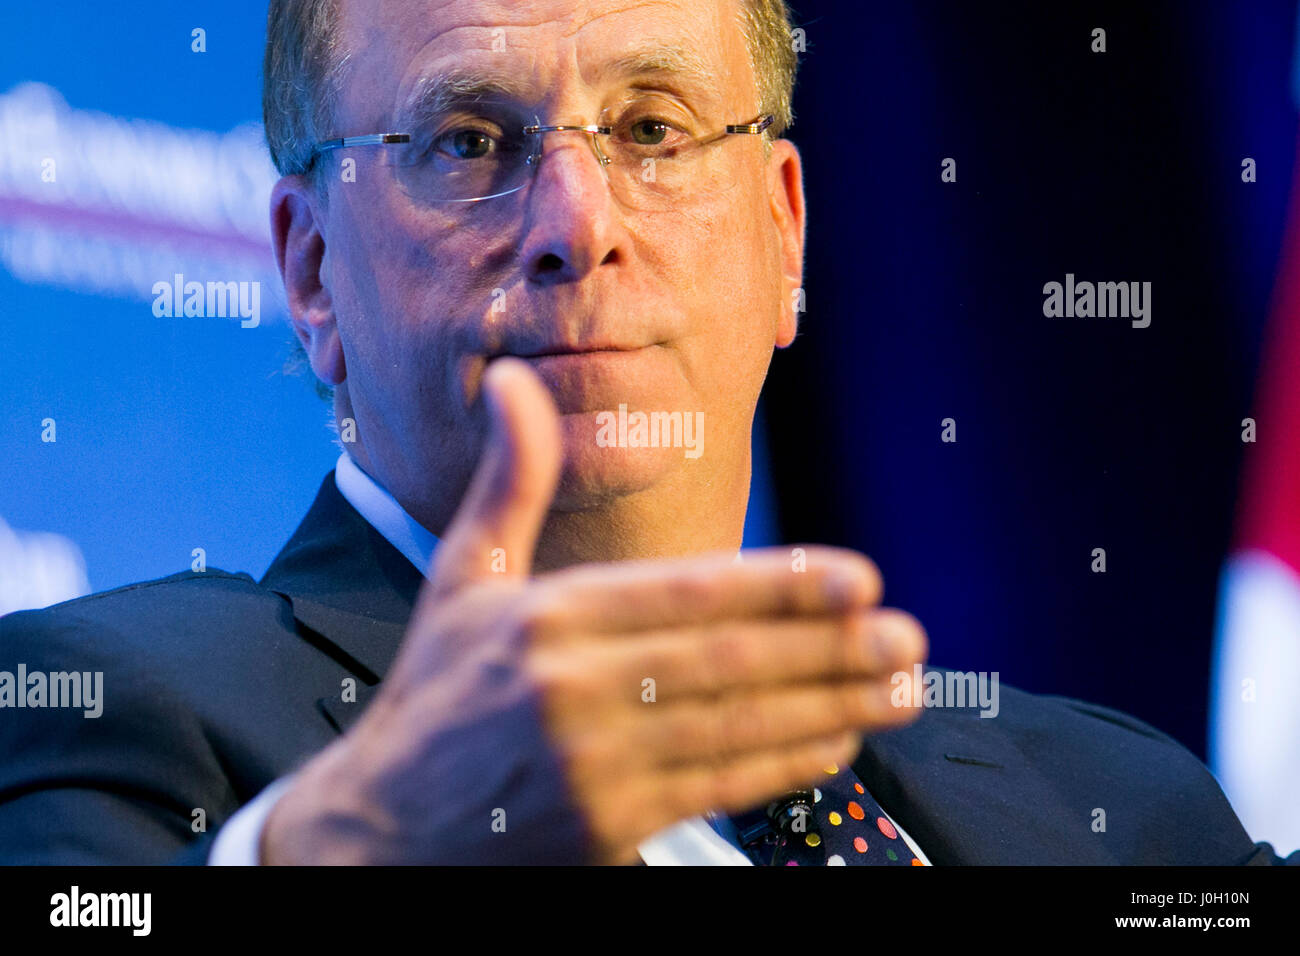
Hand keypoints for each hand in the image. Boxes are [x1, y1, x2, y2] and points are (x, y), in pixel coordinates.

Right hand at [261, 358, 927, 863]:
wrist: (375, 833)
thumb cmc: (432, 698)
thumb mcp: (460, 581)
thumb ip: (509, 484)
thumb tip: (514, 382)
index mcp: (542, 617)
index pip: (683, 592)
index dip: (779, 586)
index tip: (858, 577)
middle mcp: (567, 688)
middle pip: (726, 660)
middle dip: (829, 647)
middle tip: (908, 635)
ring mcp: (588, 766)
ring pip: (735, 727)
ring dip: (830, 705)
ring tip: (901, 688)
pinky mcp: (601, 831)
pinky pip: (715, 790)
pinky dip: (783, 765)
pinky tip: (838, 743)